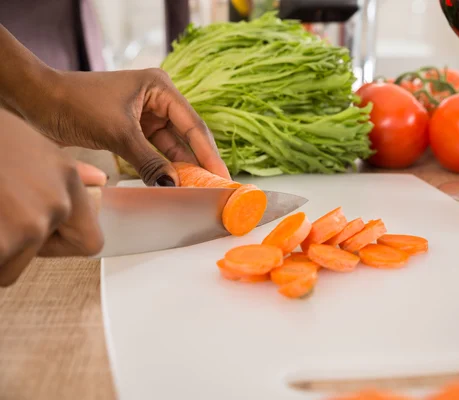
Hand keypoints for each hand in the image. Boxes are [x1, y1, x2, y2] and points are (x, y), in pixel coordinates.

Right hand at [0, 109, 103, 285]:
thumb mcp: (30, 141)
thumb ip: (64, 172)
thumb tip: (97, 180)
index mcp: (67, 179)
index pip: (88, 241)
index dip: (58, 245)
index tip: (32, 234)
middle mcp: (55, 203)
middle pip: (35, 255)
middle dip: (8, 245)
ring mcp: (27, 224)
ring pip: (7, 268)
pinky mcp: (0, 241)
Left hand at [27, 68, 229, 185]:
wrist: (38, 102)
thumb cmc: (77, 104)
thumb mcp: (119, 133)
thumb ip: (149, 160)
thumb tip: (173, 184)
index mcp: (160, 88)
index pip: (193, 124)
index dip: (209, 152)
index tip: (222, 175)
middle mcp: (157, 99)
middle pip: (186, 135)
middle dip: (198, 161)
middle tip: (214, 185)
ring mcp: (145, 115)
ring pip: (170, 146)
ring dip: (179, 166)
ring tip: (196, 189)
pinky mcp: (133, 130)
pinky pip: (154, 151)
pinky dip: (161, 166)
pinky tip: (171, 182)